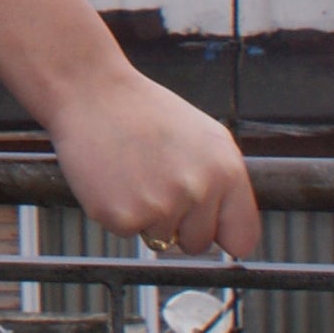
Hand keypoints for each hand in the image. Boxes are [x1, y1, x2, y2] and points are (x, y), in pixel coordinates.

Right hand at [44, 67, 260, 257]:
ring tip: (131, 172)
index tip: (205, 224)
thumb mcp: (204, 137)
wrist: (91, 90)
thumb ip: (224, 183)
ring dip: (144, 214)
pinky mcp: (123, 216)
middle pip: (198, 243)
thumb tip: (231, 231)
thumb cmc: (145, 111)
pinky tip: (111, 177)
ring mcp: (161, 206)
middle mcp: (199, 191)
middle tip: (154, 181)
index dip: (222, 233)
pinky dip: (115, 210)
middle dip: (177, 223)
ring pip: (160, 239)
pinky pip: (125, 231)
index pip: (242, 237)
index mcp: (226, 172)